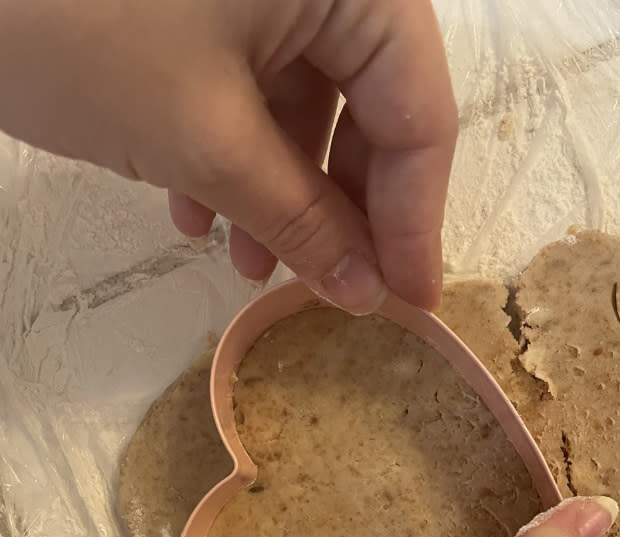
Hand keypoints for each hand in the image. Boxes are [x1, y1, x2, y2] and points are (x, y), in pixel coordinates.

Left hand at [0, 0, 456, 312]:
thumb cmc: (78, 30)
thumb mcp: (206, 140)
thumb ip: (301, 221)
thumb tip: (365, 292)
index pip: (418, 111)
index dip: (415, 219)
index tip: (408, 302)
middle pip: (369, 106)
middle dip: (340, 210)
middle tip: (328, 290)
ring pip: (305, 103)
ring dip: (280, 194)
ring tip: (243, 267)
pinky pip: (251, 82)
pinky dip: (233, 154)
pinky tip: (194, 211)